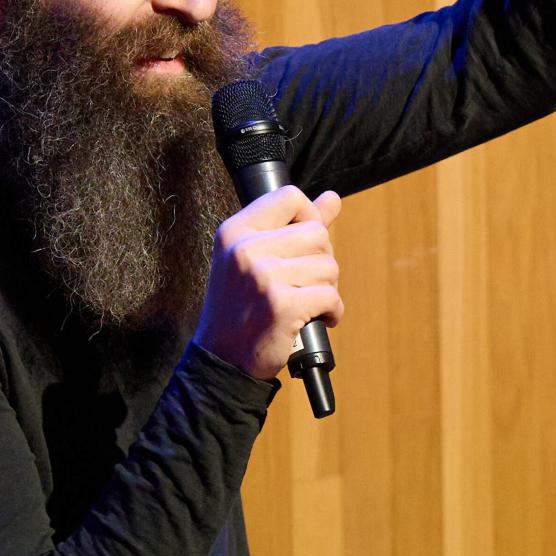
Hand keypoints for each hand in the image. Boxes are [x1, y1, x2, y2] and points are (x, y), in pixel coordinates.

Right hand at [195, 186, 345, 380]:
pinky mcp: (282, 305)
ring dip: (326, 288)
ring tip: (304, 303)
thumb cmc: (242, 305)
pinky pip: (331, 296)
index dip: (309, 217)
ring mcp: (263, 277)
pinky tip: (316, 319)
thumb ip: (294, 225)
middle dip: (320, 260)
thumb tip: (332, 198)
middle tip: (302, 283)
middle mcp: (246, 249)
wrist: (223, 358)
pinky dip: (332, 311)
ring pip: (328, 266)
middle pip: (317, 233)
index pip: (290, 197)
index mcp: (236, 231)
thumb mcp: (255, 258)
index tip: (305, 245)